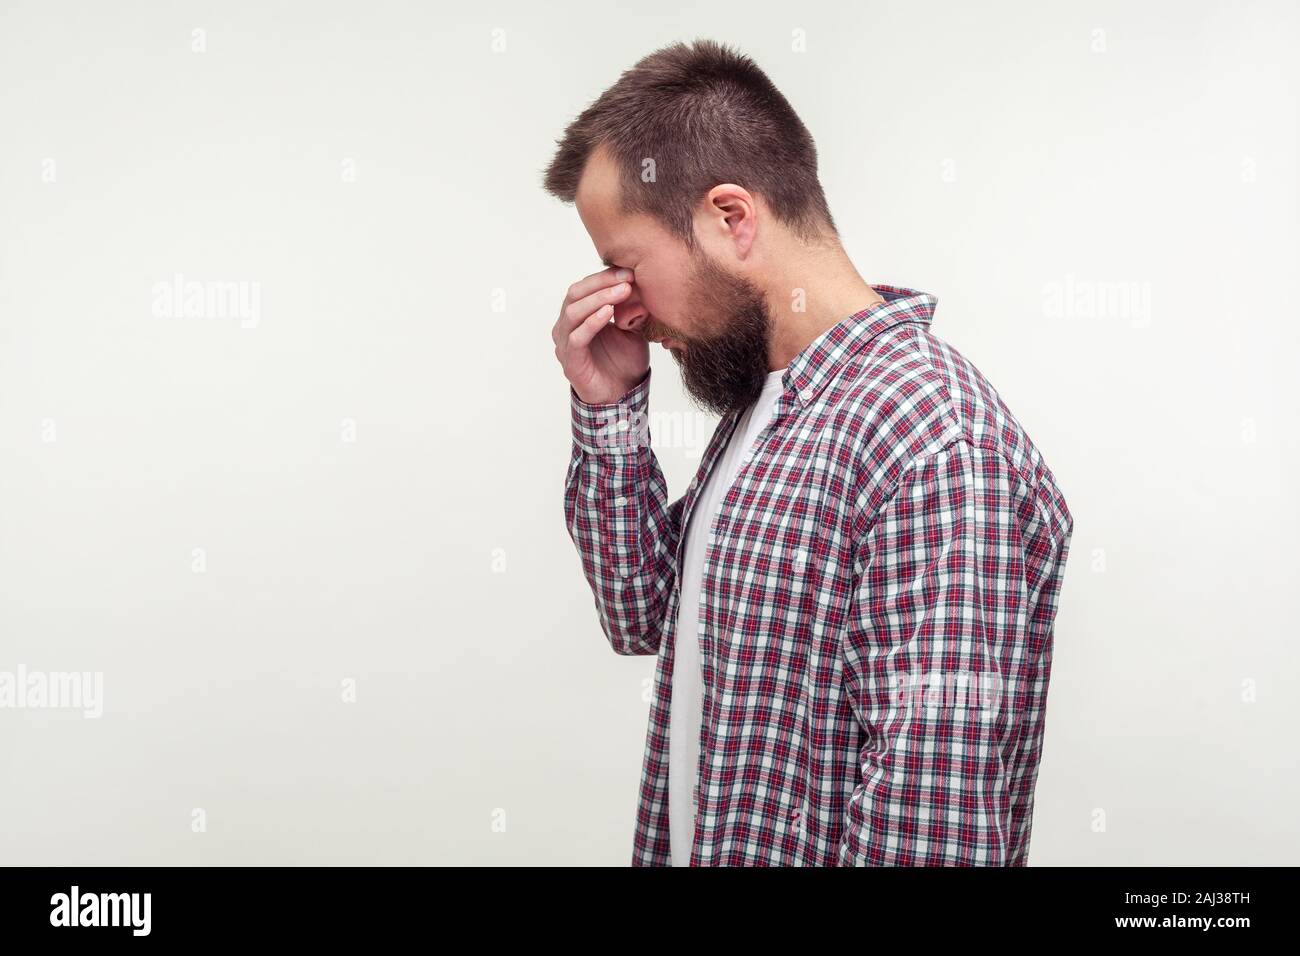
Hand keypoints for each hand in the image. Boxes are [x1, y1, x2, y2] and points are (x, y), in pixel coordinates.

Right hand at [551, 267, 648, 404]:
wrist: (622, 394)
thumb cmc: (624, 361)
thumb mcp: (632, 328)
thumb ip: (631, 308)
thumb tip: (637, 284)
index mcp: (579, 314)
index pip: (585, 287)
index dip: (605, 277)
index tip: (629, 271)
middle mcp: (567, 326)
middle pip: (576, 294)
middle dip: (602, 283)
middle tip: (627, 279)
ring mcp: (565, 343)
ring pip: (573, 312)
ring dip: (598, 299)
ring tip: (621, 292)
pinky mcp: (570, 360)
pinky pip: (576, 337)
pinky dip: (591, 323)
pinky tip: (608, 313)